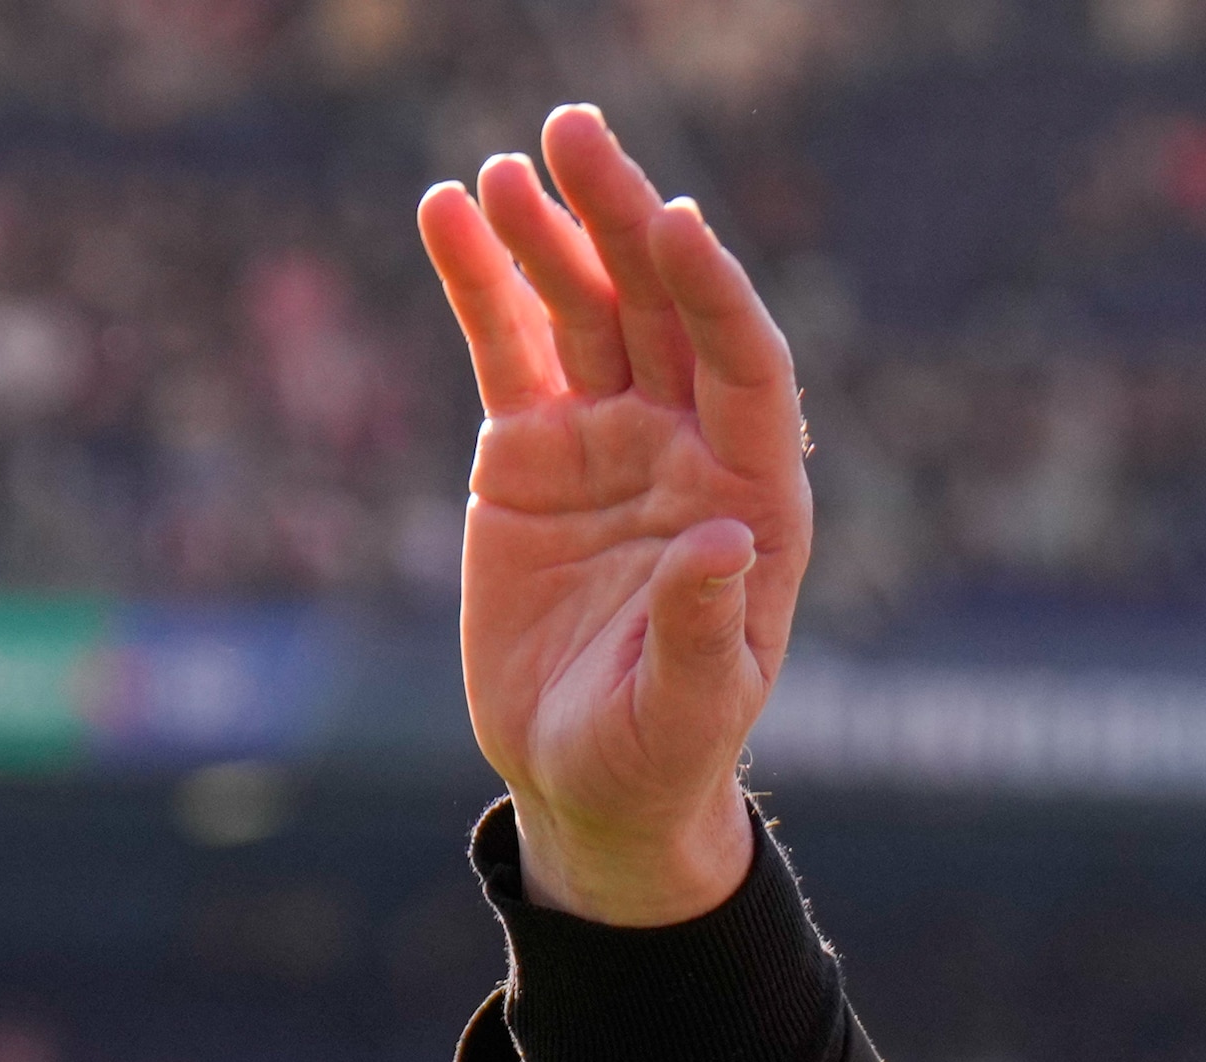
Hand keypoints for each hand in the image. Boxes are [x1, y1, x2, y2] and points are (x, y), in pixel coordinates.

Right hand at [416, 108, 808, 925]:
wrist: (584, 783)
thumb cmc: (656, 756)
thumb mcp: (687, 716)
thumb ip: (705, 635)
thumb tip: (725, 546)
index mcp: (756, 498)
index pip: (746, 365)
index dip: (714, 292)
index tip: (674, 220)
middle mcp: (690, 447)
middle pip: (662, 307)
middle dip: (623, 220)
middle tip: (574, 134)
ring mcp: (609, 437)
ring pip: (584, 309)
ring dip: (548, 233)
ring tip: (502, 171)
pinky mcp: (532, 449)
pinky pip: (508, 345)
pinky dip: (481, 280)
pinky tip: (449, 209)